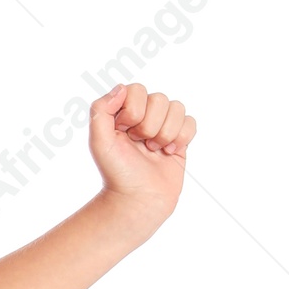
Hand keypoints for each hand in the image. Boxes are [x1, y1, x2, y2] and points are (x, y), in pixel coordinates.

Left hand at [88, 80, 196, 218]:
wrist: (138, 200)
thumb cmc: (116, 173)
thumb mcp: (98, 141)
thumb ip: (100, 110)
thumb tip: (122, 88)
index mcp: (122, 113)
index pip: (137, 90)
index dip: (133, 110)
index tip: (124, 131)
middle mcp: (143, 117)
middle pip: (159, 98)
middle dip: (149, 125)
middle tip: (140, 145)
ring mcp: (163, 127)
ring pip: (177, 108)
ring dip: (165, 133)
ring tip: (153, 151)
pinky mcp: (179, 140)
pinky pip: (190, 122)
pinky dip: (181, 138)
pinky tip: (168, 153)